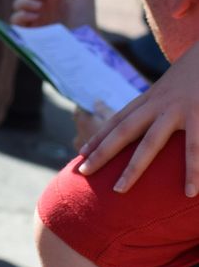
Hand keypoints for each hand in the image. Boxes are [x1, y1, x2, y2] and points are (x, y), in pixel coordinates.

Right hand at [10, 0, 96, 28]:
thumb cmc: (86, 19)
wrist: (83, 44)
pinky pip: (14, 20)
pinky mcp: (28, 31)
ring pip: (16, 3)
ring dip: (25, 2)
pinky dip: (20, 15)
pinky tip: (33, 17)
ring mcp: (33, 18)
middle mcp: (41, 4)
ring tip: (38, 8)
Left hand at [79, 41, 198, 195]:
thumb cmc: (195, 74)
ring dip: (133, 168)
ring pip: (150, 143)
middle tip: (81, 173)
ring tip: (119, 191)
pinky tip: (189, 191)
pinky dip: (193, 170)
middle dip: (101, 152)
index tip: (80, 153)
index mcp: (151, 98)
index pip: (117, 120)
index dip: (98, 137)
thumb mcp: (173, 88)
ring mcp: (178, 110)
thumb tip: (148, 124)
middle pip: (123, 131)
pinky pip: (195, 148)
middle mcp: (158, 104)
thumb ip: (160, 105)